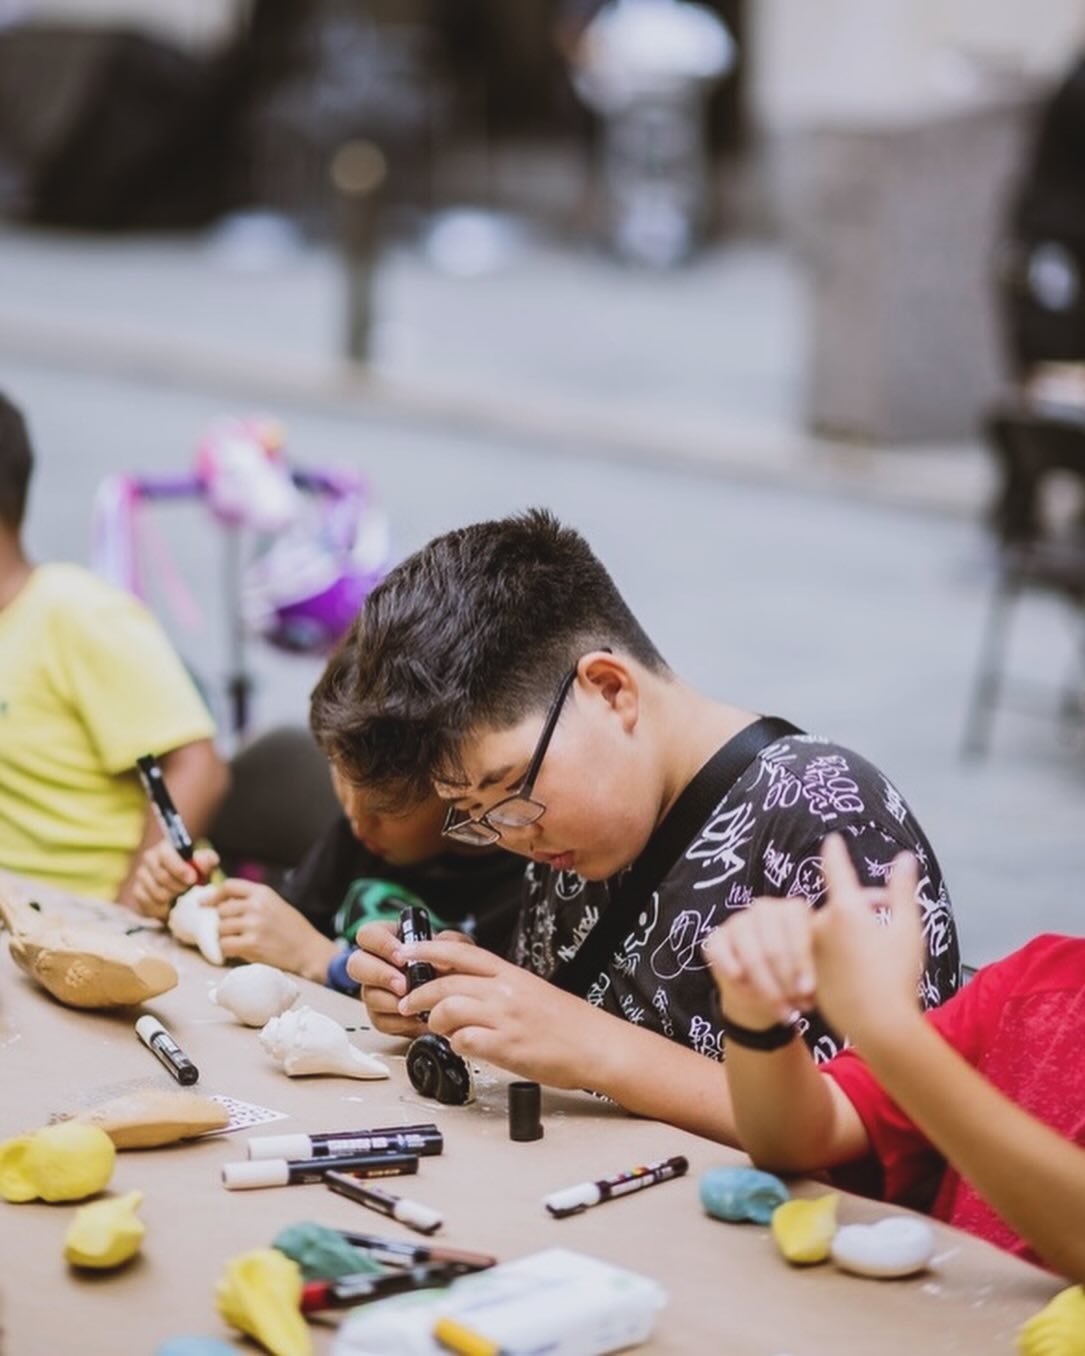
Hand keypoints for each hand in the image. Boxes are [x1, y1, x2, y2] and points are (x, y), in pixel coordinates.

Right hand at [128, 842, 218, 919]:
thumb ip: (207, 861)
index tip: (192, 879)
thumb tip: (201, 860)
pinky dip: (162, 907)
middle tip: (188, 889)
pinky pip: (149, 903)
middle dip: (179, 886)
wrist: (181, 891)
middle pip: (162, 876)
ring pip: (156, 892)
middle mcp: (150, 858)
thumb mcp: (205, 867)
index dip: (179, 868)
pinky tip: (169, 904)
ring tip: (179, 895)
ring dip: (172, 898)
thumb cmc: (194, 875)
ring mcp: (141, 875)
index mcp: (166, 847)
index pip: (166, 854)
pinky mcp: (137, 891)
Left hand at [203, 880, 333, 980]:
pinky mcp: (252, 944)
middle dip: (223, 922)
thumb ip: (253, 900)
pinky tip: (237, 951)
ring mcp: (253, 925)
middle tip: (234, 931)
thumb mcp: (275, 904)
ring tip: (238, 942)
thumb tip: (222, 903)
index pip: (229, 886)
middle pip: (222, 910)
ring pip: (220, 929)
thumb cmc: (293, 929)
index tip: (204, 904)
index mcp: (263, 892)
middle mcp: (256, 906)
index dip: (214, 895)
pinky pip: (225, 945)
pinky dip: (227, 950)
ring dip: (225, 937)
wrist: (309, 950)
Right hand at [346, 924, 474, 1038]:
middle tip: (404, 985)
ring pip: (368, 996)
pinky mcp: (380, 1015)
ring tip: (414, 1004)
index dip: (381, 945)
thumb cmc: (445, 963)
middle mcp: (374, 964)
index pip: (368, 935)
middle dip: (381, 976)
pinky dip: (400, 1022)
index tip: (401, 956)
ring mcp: (374, 990)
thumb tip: (439, 958)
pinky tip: (417, 1018)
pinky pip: (380, 1021)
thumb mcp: (451, 944)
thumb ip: (449, 942)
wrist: (451, 992)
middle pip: (356, 965)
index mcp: (387, 939)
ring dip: (391, 1002)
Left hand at [396, 939, 605, 1089]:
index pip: (461, 952)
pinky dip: (456, 1045)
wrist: (596, 1044)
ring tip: (439, 1030)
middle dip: (419, 994)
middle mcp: (505, 991)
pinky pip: (465, 1041)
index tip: (406, 951)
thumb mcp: (529, 990)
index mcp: (510, 973)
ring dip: (435, 1021)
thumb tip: (461, 988)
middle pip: (446, 983)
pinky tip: (464, 1048)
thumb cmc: (566, 1022)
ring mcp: (505, 1019)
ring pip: (449, 1009)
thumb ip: (497, 986)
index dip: (429, 949)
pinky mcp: (507, 1047)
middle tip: (408, 1003)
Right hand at [704, 896, 818, 1027]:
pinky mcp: (716, 938)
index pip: (796, 927)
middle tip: (791, 1004)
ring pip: (751, 956)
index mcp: (793, 911)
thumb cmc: (794, 974)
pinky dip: (731, 970)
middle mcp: (764, 910)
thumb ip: (810, 976)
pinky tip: (741, 982)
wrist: (763, 988)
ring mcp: (738, 922)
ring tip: (776, 1006)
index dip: (802, 961)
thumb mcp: (810, 973)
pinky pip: (720, 954)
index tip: (807, 989)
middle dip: (783, 981)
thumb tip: (805, 990)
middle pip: (773, 947)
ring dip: (764, 986)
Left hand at [809, 833, 924, 1042]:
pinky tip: (861, 969)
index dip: (835, 853)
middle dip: (863, 904)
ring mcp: (810, 949)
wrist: (879, 1025)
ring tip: (877, 946)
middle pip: (841, 904)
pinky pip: (822, 953)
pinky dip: (838, 952)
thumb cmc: (899, 975)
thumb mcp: (908, 929)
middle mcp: (821, 925)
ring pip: (831, 929)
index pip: (836, 870)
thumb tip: (905, 858)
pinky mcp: (807, 971)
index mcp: (845, 910)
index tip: (832, 840)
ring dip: (850, 929)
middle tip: (888, 911)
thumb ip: (903, 891)